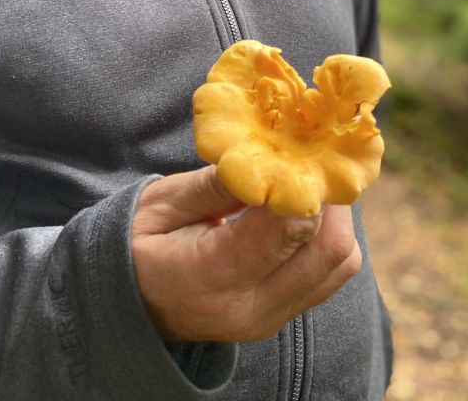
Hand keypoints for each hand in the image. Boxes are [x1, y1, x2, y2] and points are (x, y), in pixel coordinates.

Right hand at [131, 165, 361, 342]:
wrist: (127, 305)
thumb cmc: (138, 243)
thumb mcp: (162, 203)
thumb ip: (218, 184)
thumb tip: (269, 158)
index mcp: (211, 277)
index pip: (287, 229)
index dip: (304, 183)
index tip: (299, 148)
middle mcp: (250, 307)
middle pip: (331, 251)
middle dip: (332, 199)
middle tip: (311, 162)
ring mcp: (269, 319)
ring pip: (340, 265)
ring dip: (335, 219)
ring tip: (305, 186)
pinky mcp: (281, 316)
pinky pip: (328, 275)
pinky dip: (326, 238)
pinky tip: (302, 211)